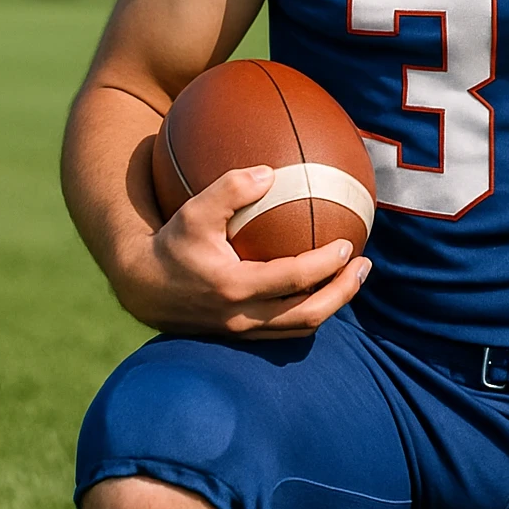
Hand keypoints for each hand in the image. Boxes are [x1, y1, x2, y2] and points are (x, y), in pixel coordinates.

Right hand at [116, 165, 370, 336]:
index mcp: (233, 286)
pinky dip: (311, 312)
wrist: (144, 288)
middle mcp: (242, 316)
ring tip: (353, 278)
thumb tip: (270, 172)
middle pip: (307, 314)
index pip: (292, 279)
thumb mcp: (194, 211)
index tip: (347, 244)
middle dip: (342, 292)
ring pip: (300, 328)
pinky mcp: (243, 336)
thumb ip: (229, 188)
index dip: (324, 265)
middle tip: (365, 265)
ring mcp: (244, 331)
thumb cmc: (173, 242)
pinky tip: (323, 288)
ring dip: (333, 305)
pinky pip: (287, 331)